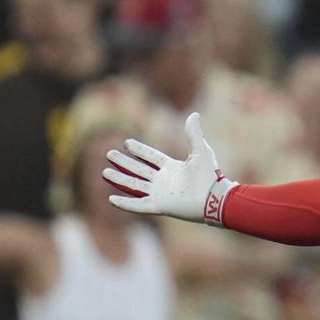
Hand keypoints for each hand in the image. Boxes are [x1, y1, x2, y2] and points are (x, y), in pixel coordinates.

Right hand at [101, 113, 236, 224]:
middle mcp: (165, 181)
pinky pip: (137, 205)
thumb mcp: (200, 150)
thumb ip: (193, 133)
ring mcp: (160, 194)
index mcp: (173, 168)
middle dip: (124, 163)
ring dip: (119, 179)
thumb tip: (194, 114)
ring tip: (104, 172)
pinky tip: (111, 199)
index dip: (139, 150)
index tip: (126, 142)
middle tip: (109, 154)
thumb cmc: (210, 175)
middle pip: (139, 170)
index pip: (151, 157)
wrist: (215, 198)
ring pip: (134, 185)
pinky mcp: (159, 206)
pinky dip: (124, 203)